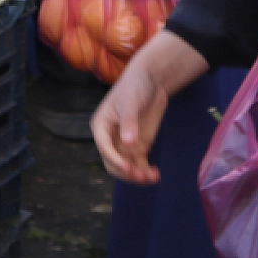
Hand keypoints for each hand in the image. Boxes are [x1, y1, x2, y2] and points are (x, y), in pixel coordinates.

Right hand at [91, 30, 208, 184]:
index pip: (104, 147)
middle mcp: (110, 138)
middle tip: (141, 175)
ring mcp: (124, 143)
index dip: (114, 159)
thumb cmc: (135, 87)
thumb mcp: (131, 103)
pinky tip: (156, 174)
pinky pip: (139, 164)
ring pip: (126, 167)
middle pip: (112, 162)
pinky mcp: (138, 146)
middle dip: (126, 172)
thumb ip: (129, 123)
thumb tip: (128, 143)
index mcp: (101, 125)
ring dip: (137, 175)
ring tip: (152, 177)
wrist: (151, 81)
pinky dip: (146, 172)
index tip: (128, 168)